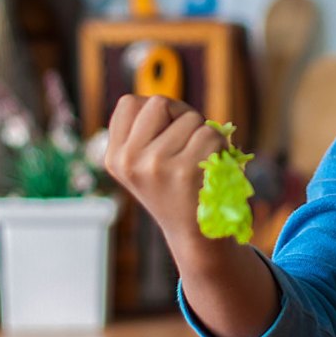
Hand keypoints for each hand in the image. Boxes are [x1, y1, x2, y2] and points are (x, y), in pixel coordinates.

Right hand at [104, 95, 226, 242]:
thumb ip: (147, 132)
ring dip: (204, 132)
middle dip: (181, 115)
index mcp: (114, 156)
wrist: (194, 234)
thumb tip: (168, 106)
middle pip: (159, 102)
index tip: (167, 132)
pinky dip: (220, 144)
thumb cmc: (177, 189)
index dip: (156, 111)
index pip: (130, 103)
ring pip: (190, 118)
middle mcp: (128, 160)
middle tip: (189, 143)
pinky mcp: (184, 171)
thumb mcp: (145, 164)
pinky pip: (211, 134)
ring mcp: (155, 165)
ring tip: (201, 159)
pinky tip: (213, 165)